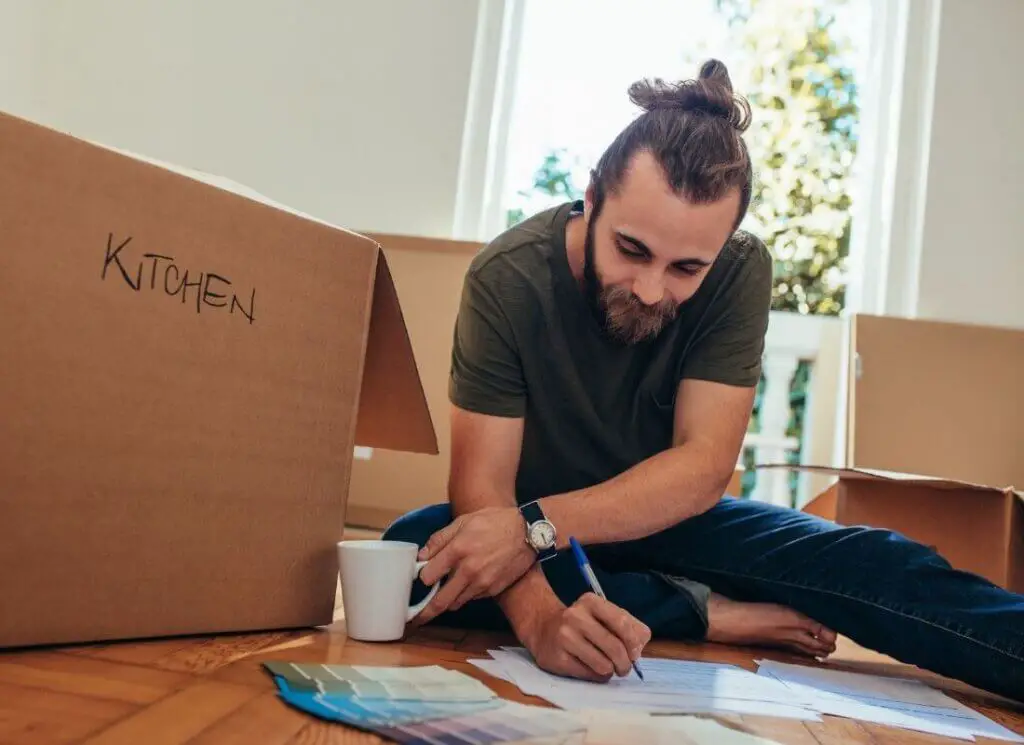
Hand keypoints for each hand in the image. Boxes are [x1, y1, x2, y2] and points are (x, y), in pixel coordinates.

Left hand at [415, 507, 535, 623]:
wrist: (528, 532)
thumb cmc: (495, 522)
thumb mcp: (463, 522)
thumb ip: (439, 539)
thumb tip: (421, 556)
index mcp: (457, 550)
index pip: (428, 576)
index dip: (421, 578)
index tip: (419, 579)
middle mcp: (468, 570)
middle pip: (439, 601)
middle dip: (425, 611)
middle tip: (416, 617)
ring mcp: (482, 583)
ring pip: (456, 603)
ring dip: (447, 600)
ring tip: (444, 594)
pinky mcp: (494, 590)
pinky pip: (473, 598)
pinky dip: (467, 594)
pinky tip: (470, 581)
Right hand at [523, 593, 650, 681]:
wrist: (543, 628)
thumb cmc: (583, 624)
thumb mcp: (603, 615)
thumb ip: (628, 626)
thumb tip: (639, 648)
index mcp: (591, 602)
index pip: (623, 623)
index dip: (634, 643)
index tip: (634, 653)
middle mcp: (576, 616)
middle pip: (615, 647)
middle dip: (626, 663)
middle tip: (624, 668)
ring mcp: (565, 637)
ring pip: (604, 665)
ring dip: (611, 671)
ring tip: (607, 667)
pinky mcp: (557, 658)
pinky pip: (589, 675)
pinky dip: (596, 676)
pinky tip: (591, 668)